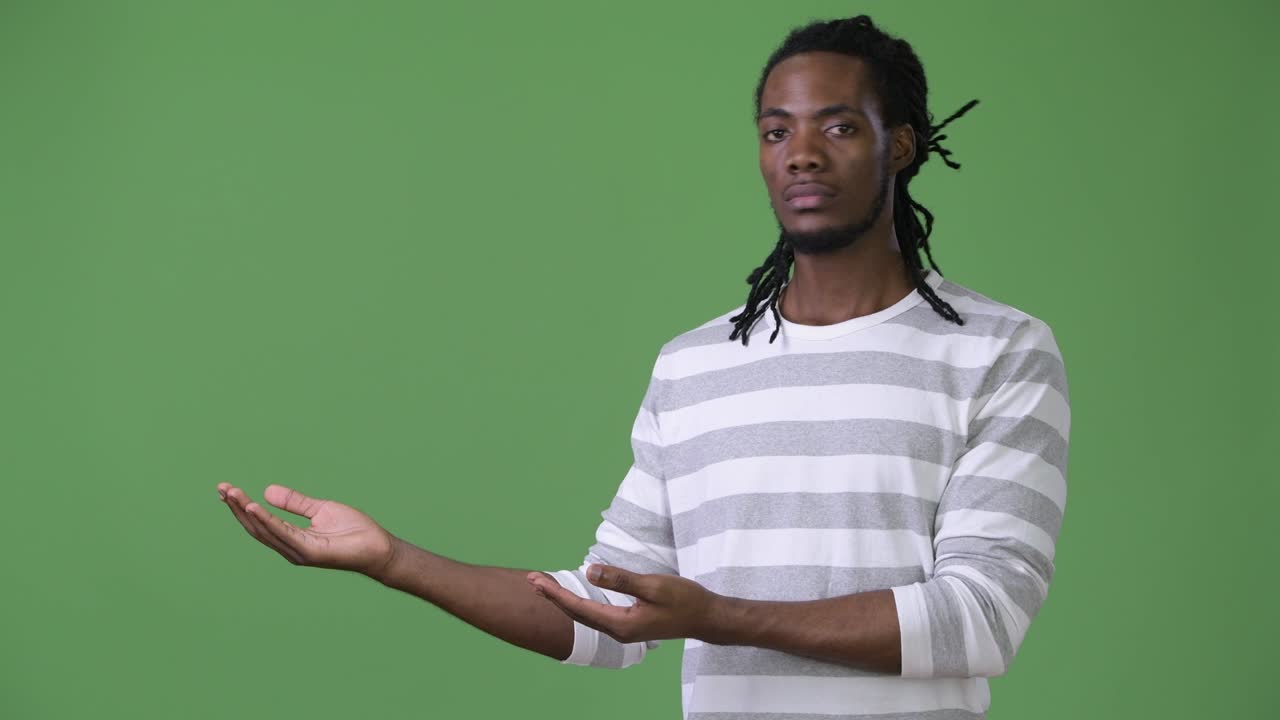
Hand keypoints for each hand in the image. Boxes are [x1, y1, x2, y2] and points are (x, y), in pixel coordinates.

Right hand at [217, 482, 396, 577]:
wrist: (378, 546)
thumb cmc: (353, 530)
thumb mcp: (320, 509)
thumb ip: (295, 502)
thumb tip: (267, 491)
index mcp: (292, 538)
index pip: (260, 522)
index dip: (242, 506)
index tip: (226, 489)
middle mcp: (290, 548)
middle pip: (256, 527)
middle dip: (237, 508)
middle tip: (221, 488)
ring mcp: (298, 552)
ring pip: (265, 530)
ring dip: (246, 512)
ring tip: (232, 494)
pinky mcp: (309, 552)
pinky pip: (283, 534)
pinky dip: (267, 521)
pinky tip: (253, 507)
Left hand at [525, 564, 721, 644]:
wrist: (707, 617)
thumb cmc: (684, 600)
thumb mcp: (654, 586)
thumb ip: (621, 580)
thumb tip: (589, 572)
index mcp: (621, 624)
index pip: (579, 608)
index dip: (555, 593)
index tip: (536, 580)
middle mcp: (618, 631)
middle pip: (577, 613)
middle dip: (553, 596)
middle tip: (531, 580)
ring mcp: (624, 630)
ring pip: (585, 614)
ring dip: (565, 599)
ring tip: (545, 586)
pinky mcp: (629, 624)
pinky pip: (596, 614)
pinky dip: (580, 603)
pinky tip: (575, 596)